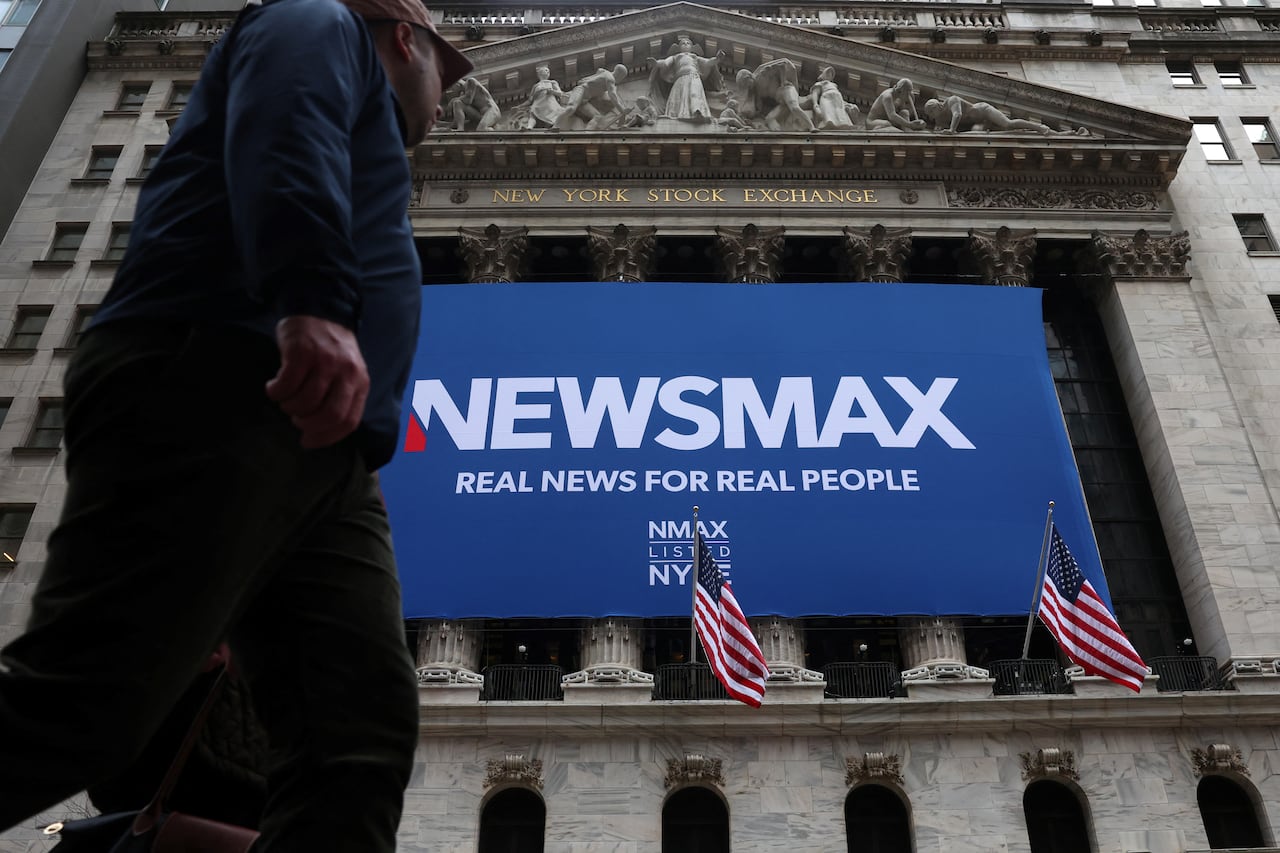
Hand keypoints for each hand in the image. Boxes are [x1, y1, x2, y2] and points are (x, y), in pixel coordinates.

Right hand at [266, 315, 368, 448]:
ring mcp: (324, 361)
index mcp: (359, 381)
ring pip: (305, 401)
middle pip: (329, 415)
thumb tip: (321, 433)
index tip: (308, 441)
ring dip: (290, 407)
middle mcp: (346, 372)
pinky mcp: (302, 351)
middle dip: (308, 425)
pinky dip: (276, 392)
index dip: (326, 437)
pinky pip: (287, 384)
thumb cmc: (330, 349)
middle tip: (297, 421)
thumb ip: (342, 397)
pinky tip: (274, 387)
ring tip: (286, 400)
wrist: (320, 308)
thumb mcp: (347, 372)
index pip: (348, 421)